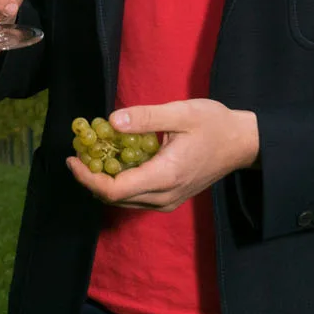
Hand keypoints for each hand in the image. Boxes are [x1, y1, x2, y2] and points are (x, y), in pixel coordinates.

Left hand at [66, 99, 258, 211]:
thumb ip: (146, 118)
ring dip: (102, 180)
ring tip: (90, 153)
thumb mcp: (181, 113)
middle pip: (114, 197)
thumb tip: (112, 120)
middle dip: (90, 176)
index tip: (71, 158)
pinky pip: (135, 196)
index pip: (115, 190)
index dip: (87, 177)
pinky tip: (114, 158)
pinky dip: (118, 181)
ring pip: (123, 200)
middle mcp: (164, 196)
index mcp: (165, 177)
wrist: (242, 143)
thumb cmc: (214, 124)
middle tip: (77, 150)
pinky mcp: (169, 198)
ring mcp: (167, 200)